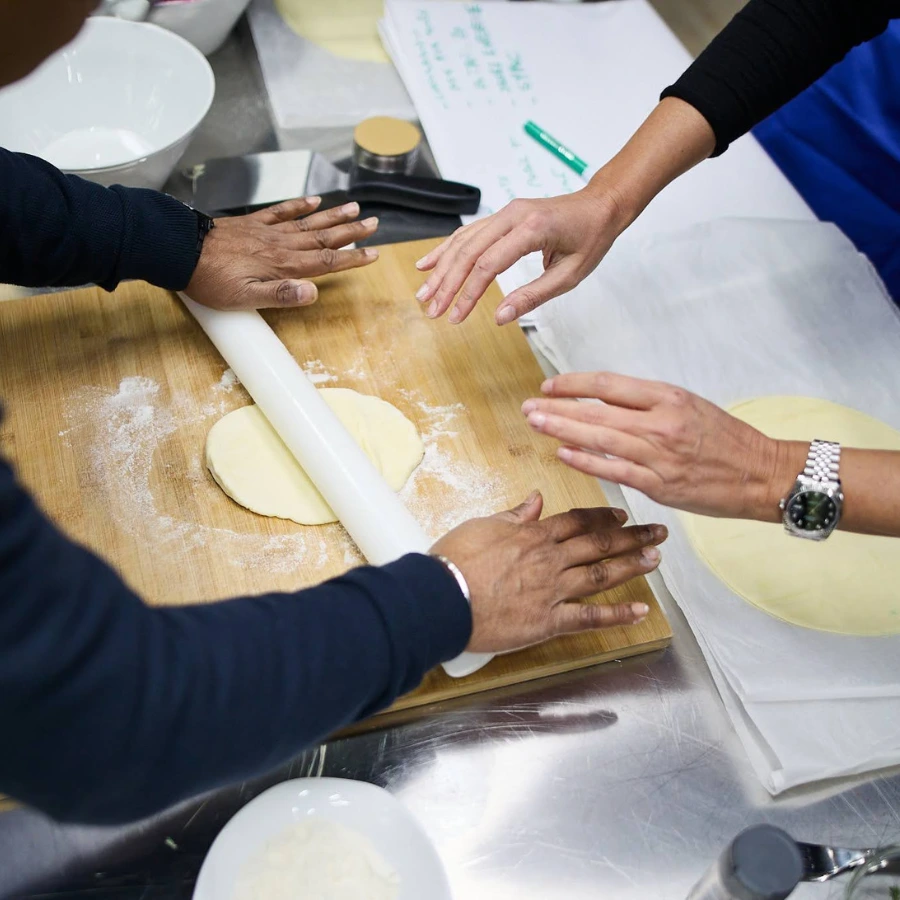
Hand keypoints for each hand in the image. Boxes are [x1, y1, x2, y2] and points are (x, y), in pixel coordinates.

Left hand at [185, 197, 379, 309]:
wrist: (179, 252)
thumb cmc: (210, 281)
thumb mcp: (246, 298)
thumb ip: (282, 295)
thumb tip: (314, 294)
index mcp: (283, 266)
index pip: (326, 261)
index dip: (352, 259)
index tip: (373, 254)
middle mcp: (281, 245)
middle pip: (324, 237)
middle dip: (351, 232)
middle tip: (374, 223)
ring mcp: (267, 232)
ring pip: (308, 222)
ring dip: (333, 216)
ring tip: (355, 208)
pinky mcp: (252, 224)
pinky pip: (281, 211)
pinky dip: (299, 205)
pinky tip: (314, 201)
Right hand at [414, 187, 628, 325]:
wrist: (601, 204)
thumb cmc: (591, 239)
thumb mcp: (569, 275)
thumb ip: (533, 296)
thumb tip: (500, 317)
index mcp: (532, 229)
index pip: (489, 265)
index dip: (468, 294)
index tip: (456, 318)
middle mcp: (513, 216)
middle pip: (469, 252)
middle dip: (447, 284)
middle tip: (432, 310)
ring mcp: (505, 212)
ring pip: (463, 241)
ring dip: (441, 268)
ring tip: (424, 293)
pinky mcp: (502, 215)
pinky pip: (469, 233)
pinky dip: (447, 248)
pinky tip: (429, 264)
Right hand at [429, 491, 665, 653]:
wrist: (442, 596)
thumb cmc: (455, 560)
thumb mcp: (483, 526)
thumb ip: (514, 515)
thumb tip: (536, 499)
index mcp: (533, 535)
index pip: (576, 521)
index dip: (602, 517)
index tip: (622, 514)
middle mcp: (550, 559)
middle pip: (598, 544)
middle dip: (631, 536)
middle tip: (657, 532)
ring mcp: (553, 590)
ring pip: (600, 575)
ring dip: (631, 566)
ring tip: (655, 559)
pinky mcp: (548, 621)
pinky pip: (589, 618)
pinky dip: (617, 616)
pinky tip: (641, 612)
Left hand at [522, 372, 797, 519]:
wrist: (761, 473)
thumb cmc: (726, 439)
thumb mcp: (689, 405)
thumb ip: (647, 403)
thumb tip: (602, 401)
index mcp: (668, 397)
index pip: (609, 385)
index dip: (574, 384)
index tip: (550, 386)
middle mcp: (661, 423)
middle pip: (597, 412)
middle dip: (558, 408)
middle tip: (530, 407)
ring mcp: (659, 455)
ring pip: (600, 440)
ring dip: (563, 430)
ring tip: (536, 424)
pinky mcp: (659, 485)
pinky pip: (615, 470)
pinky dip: (586, 462)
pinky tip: (563, 453)